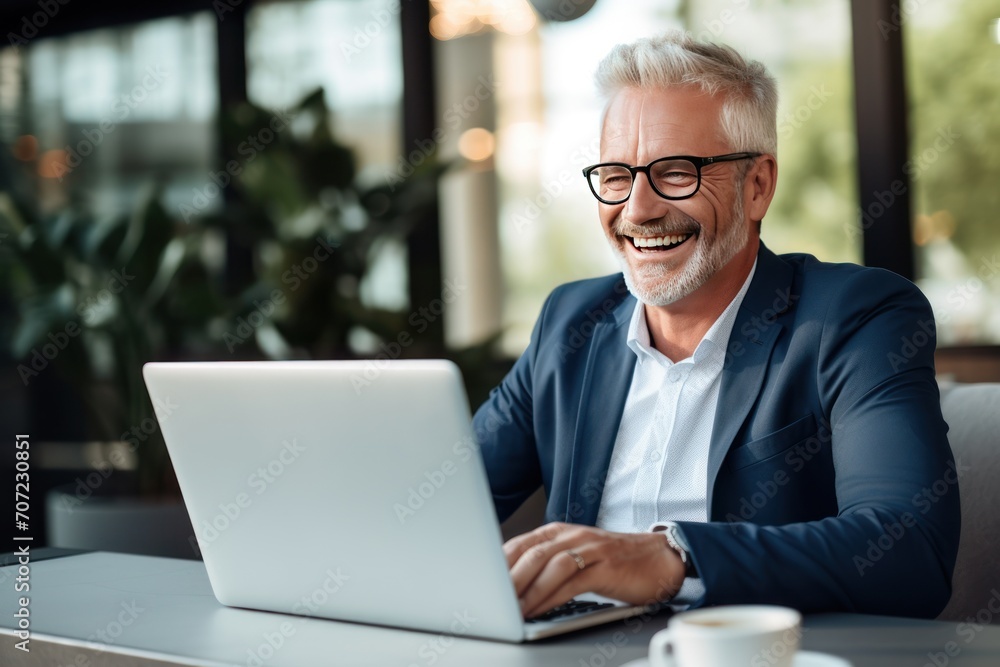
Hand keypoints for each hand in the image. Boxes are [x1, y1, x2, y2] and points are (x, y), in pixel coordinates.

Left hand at [503, 522, 685, 617]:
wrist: (658, 558)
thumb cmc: (613, 561)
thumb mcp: (576, 555)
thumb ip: (548, 562)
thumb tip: (511, 583)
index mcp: (559, 531)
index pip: (520, 543)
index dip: (498, 563)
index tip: (480, 581)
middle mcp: (572, 535)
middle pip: (531, 553)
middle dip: (507, 577)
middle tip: (489, 598)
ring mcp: (589, 549)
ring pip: (549, 565)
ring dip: (527, 589)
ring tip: (511, 609)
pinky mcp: (605, 567)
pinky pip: (571, 582)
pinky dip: (551, 597)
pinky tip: (539, 610)